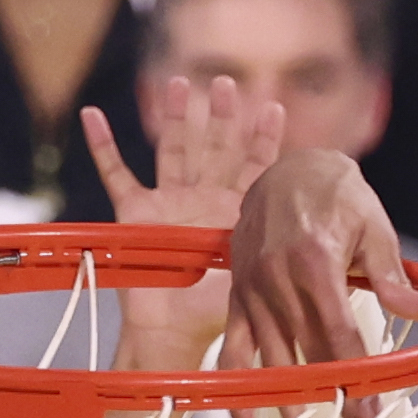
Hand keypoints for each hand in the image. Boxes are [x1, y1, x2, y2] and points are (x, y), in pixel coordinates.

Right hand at [82, 76, 287, 363]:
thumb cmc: (213, 313)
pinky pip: (115, 173)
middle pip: (212, 147)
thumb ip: (274, 250)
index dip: (263, 139)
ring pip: (170, 150)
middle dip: (220, 116)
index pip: (252, 167)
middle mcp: (201, 200)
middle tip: (227, 83)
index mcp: (232, 213)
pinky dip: (101, 144)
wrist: (170, 334)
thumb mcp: (252, 274)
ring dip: (173, 117)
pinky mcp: (133, 212)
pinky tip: (91, 113)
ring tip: (179, 84)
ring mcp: (167, 203)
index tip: (275, 107)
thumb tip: (325, 248)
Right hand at [226, 149, 417, 417]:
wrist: (287, 167)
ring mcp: (253, 293)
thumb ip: (394, 277)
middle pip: (311, 363)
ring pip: (272, 369)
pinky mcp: (237, 298)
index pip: (342, 340)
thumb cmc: (338, 195)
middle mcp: (278, 282)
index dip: (360, 386)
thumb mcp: (373, 226)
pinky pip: (233, 353)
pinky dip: (237, 394)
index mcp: (315, 263)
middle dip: (338, 413)